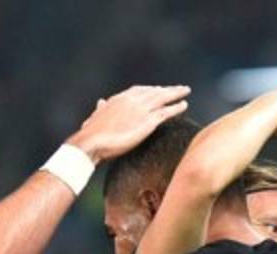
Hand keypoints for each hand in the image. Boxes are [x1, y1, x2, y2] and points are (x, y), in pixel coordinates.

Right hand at [66, 85, 190, 162]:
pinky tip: (184, 105)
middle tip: (178, 88)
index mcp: (119, 99)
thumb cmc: (90, 135)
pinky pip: (166, 112)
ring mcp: (141, 110)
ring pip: (163, 97)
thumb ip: (101, 109)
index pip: (138, 90)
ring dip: (175, 93)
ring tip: (186, 91)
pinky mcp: (148, 122)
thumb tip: (100, 102)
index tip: (158, 90)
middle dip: (166, 89)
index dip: (150, 90)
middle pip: (154, 91)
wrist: (92, 142)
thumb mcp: (95, 117)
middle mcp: (132, 100)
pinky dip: (176, 107)